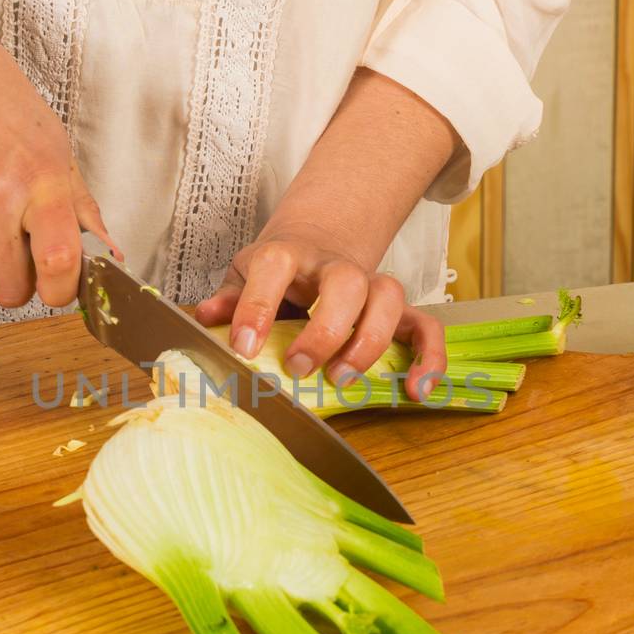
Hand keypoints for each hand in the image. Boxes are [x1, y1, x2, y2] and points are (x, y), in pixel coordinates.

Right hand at [0, 27, 119, 307]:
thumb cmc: (1, 103)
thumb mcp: (57, 148)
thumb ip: (82, 207)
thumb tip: (109, 253)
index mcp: (42, 181)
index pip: (58, 263)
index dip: (61, 290)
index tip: (61, 287)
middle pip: (10, 289)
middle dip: (21, 282)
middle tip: (25, 254)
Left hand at [193, 227, 445, 401]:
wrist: (316, 242)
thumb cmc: (276, 271)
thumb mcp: (243, 275)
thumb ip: (228, 299)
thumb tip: (205, 318)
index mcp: (288, 255)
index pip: (274, 268)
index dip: (257, 306)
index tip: (243, 347)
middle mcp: (334, 266)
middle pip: (346, 283)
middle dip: (326, 330)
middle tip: (301, 368)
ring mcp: (370, 285)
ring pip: (390, 298)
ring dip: (370, 342)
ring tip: (344, 380)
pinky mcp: (397, 309)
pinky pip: (425, 326)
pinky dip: (428, 358)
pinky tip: (416, 391)